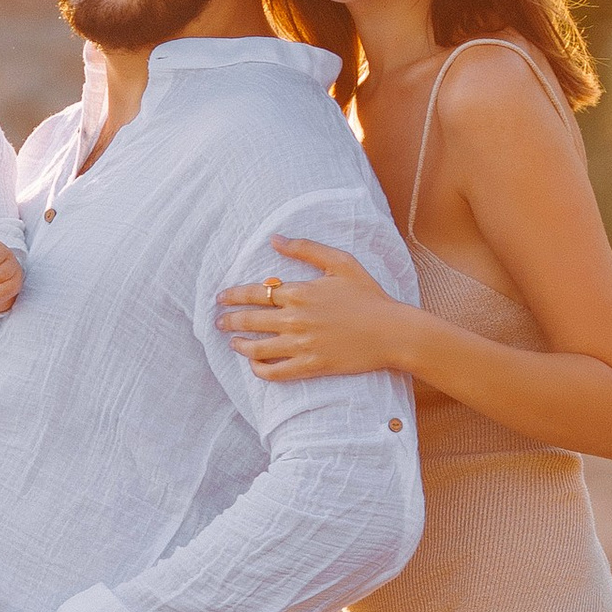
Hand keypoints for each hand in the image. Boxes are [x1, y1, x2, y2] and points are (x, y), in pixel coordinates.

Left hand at [215, 236, 413, 380]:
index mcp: (299, 292)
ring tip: (233, 343)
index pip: (254, 293)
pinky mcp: (310, 366)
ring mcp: (301, 345)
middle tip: (219, 323)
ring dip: (239, 345)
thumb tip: (275, 239)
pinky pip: (275, 372)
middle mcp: (295, 319)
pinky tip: (254, 365)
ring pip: (256, 348)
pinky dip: (259, 370)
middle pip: (249, 320)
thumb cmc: (369, 295)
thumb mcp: (341, 262)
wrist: (392, 331)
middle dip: (229, 321)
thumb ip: (306, 249)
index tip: (221, 298)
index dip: (232, 296)